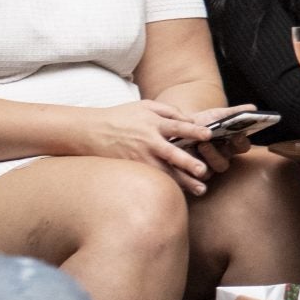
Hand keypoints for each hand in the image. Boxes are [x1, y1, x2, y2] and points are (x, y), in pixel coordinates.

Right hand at [83, 100, 214, 192]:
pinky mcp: (133, 170)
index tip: (208, 135)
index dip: (193, 130)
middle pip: (172, 153)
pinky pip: (153, 179)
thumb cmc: (122, 117)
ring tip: (200, 190)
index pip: (178, 127)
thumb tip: (191, 119)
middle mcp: (148, 142)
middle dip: (188, 162)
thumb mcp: (145, 106)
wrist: (90, 132)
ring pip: (165, 172)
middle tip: (203, 171)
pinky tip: (182, 194)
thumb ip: (169, 110)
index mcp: (153, 123)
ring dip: (183, 182)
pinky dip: (167, 186)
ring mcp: (140, 158)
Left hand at [184, 104, 255, 176]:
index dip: (241, 142)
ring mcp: (205, 169)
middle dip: (217, 154)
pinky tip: (181, 157)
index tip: (238, 134)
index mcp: (230, 146)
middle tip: (209, 141)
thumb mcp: (217, 115)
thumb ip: (234, 112)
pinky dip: (188, 169)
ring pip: (206, 173)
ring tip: (199, 145)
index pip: (242, 147)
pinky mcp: (190, 175)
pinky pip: (190, 177)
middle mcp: (220, 160)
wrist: (177, 130)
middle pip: (223, 164)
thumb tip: (253, 108)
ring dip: (204, 159)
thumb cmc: (202, 123)